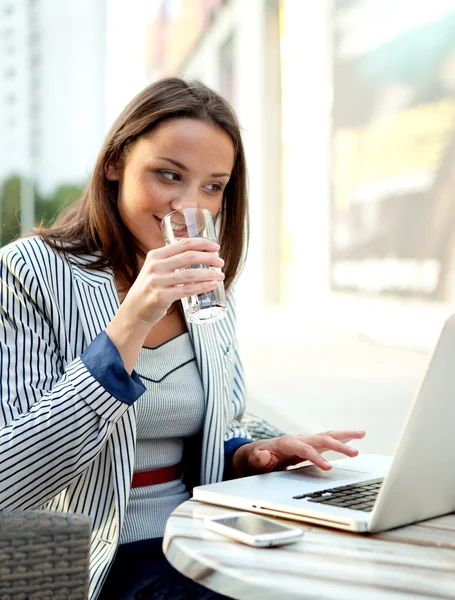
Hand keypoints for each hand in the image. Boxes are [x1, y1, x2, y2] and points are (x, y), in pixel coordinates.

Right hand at [122, 237, 223, 326]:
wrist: (134, 310)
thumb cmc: (151, 288)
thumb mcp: (156, 269)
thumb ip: (171, 261)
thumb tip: (200, 255)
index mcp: (156, 255)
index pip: (183, 244)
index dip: (202, 243)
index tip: (216, 247)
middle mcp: (155, 266)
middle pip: (189, 257)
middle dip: (209, 258)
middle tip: (221, 262)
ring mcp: (157, 281)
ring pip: (190, 274)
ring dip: (209, 274)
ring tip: (220, 275)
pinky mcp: (161, 296)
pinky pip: (187, 290)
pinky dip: (202, 287)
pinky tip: (212, 285)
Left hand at [231, 430, 365, 477]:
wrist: (256, 454)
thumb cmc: (256, 459)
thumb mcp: (254, 462)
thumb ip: (259, 459)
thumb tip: (263, 455)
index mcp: (286, 443)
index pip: (304, 449)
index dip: (316, 457)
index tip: (328, 468)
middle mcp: (298, 438)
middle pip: (320, 439)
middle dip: (338, 445)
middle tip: (355, 453)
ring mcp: (305, 440)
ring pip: (327, 436)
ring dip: (344, 436)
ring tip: (362, 434)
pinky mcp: (310, 444)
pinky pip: (328, 440)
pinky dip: (341, 438)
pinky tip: (355, 437)